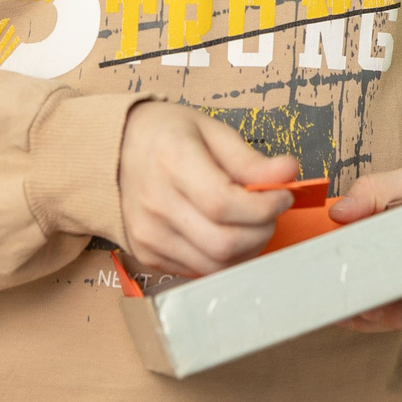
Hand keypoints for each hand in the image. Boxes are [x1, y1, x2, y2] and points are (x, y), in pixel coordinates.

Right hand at [116, 102, 296, 277]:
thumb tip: (289, 172)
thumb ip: (250, 159)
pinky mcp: (147, 255)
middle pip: (223, 243)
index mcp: (171, 161)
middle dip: (262, 231)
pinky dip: (223, 257)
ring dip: (248, 249)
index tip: (283, 195)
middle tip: (270, 211)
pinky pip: (198, 270)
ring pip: (215, 265)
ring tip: (251, 223)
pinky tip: (226, 231)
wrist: (112, 151)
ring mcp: (148, 235)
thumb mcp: (210, 130)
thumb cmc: (165, 135)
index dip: (264, 206)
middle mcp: (155, 203)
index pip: (225, 204)